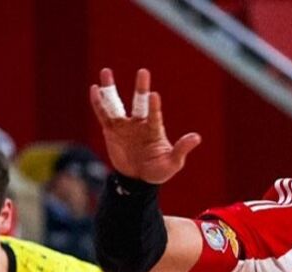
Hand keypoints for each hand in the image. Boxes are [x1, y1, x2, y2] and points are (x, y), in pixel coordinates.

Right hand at [89, 68, 201, 184]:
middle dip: (141, 87)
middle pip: (139, 102)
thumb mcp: (172, 163)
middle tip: (143, 72)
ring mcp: (125, 125)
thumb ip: (181, 150)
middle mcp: (140, 123)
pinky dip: (98, 103)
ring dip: (110, 88)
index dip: (154, 106)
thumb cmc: (158, 170)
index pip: (154, 115)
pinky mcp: (111, 130)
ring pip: (116, 104)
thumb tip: (197, 137)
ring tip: (105, 71)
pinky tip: (94, 89)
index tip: (154, 95)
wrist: (138, 180)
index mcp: (154, 129)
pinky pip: (103, 114)